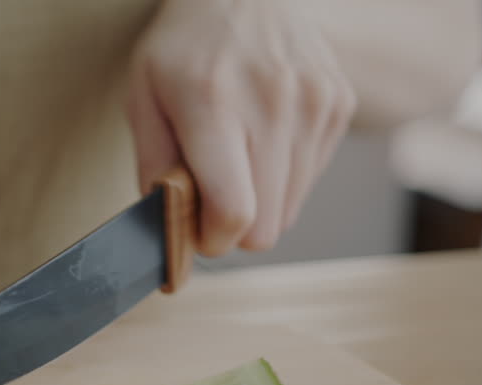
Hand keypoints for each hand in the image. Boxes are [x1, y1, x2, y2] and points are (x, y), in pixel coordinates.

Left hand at [127, 0, 356, 254]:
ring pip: (290, 210)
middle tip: (210, 197)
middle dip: (233, 228)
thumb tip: (169, 228)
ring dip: (260, 202)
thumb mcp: (143, 97)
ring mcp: (314, 103)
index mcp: (213, 105)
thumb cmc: (185, 47)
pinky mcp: (338, 104)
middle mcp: (272, 103)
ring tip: (236, 159)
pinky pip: (309, 179)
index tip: (198, 232)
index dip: (213, 240)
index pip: (233, 212)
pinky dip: (282, 175)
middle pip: (266, 225)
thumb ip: (153, 167)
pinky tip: (262, 138)